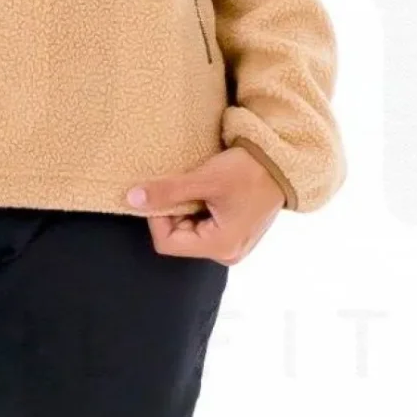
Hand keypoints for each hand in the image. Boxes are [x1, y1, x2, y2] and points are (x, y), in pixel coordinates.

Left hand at [126, 145, 284, 260]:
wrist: (284, 163)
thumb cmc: (250, 170)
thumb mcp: (206, 178)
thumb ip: (168, 191)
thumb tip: (132, 199)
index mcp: (220, 246)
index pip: (167, 242)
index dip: (157, 217)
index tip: (163, 191)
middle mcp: (227, 253)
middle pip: (178, 239)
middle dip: (173, 212)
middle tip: (186, 186)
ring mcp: (232, 246)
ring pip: (189, 232)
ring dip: (186, 209)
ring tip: (201, 188)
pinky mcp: (234, 234)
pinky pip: (203, 227)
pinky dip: (198, 209)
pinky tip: (209, 193)